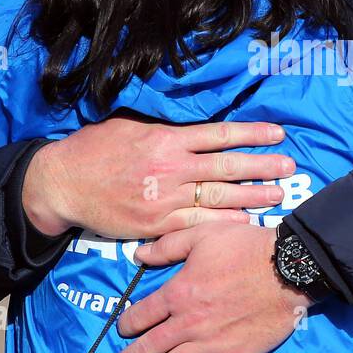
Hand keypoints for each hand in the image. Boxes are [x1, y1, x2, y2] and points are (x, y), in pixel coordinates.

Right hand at [22, 115, 294, 238]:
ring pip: (218, 197)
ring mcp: (165, 199)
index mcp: (166, 139)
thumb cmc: (94, 150)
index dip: (251, 134)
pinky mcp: (156, 224)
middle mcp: (171, 168)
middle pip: (227, 166)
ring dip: (252, 197)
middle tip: (290, 167)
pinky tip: (245, 224)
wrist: (62, 184)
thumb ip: (164, 130)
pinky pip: (197, 225)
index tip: (278, 135)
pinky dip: (223, 225)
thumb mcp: (129, 127)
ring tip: (278, 195)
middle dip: (262, 167)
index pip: (219, 135)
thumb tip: (193, 128)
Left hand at [116, 224, 311, 352]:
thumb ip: (168, 246)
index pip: (142, 314)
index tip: (122, 329)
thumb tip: (137, 254)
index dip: (127, 323)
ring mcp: (210, 344)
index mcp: (178, 293)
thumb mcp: (203, 235)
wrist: (288, 271)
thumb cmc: (245, 248)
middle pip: (151, 346)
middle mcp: (188, 324)